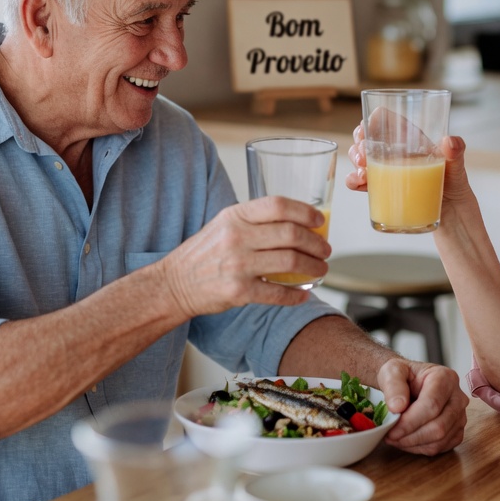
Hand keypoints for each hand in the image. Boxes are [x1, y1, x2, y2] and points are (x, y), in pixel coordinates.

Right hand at [154, 197, 330, 318]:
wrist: (174, 283)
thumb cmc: (204, 253)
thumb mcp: (224, 224)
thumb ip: (254, 220)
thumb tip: (298, 222)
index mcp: (235, 216)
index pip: (278, 205)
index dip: (305, 212)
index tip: (320, 221)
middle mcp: (236, 237)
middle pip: (291, 234)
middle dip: (316, 243)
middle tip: (325, 250)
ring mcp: (237, 265)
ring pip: (290, 262)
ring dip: (313, 267)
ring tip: (321, 269)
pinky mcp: (238, 291)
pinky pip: (277, 293)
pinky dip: (296, 295)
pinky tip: (304, 294)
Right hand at [346, 125, 473, 211]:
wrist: (454, 221)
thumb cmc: (456, 190)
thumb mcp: (458, 170)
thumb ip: (457, 154)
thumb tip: (450, 141)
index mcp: (412, 141)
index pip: (387, 121)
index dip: (373, 120)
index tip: (367, 129)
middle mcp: (397, 154)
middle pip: (369, 138)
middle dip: (359, 142)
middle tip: (364, 156)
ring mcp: (389, 173)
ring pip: (361, 159)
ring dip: (355, 161)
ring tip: (363, 173)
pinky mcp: (384, 191)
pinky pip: (362, 182)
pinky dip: (354, 181)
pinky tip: (358, 184)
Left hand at [374, 358, 467, 454]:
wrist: (409, 382)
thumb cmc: (403, 376)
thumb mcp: (392, 371)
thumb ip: (393, 385)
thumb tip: (397, 407)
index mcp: (445, 378)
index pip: (432, 405)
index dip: (410, 422)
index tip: (391, 430)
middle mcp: (458, 397)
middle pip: (439, 426)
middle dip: (411, 436)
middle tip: (390, 436)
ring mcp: (460, 416)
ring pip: (440, 440)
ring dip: (413, 444)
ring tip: (395, 438)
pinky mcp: (457, 431)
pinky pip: (441, 447)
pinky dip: (420, 448)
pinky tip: (407, 440)